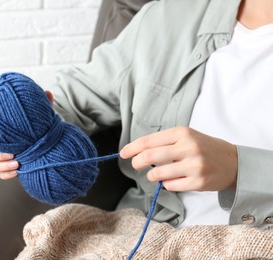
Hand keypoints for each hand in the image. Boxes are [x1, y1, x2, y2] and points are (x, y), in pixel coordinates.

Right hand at [0, 91, 52, 179]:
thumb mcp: (39, 114)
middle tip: (11, 153)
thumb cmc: (37, 125)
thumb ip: (42, 105)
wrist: (45, 141)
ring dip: (0, 166)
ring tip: (18, 163)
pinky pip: (0, 175)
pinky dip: (7, 174)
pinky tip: (19, 172)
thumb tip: (48, 92)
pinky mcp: (6, 168)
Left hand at [119, 126, 237, 191]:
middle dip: (136, 162)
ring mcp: (194, 165)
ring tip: (154, 174)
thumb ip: (164, 141)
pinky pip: (170, 186)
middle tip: (135, 165)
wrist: (233, 162)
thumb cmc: (204, 147)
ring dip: (151, 176)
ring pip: (158, 173)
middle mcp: (188, 147)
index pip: (149, 141)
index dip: (132, 148)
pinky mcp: (198, 182)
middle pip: (150, 156)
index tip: (123, 153)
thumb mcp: (186, 136)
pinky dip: (166, 185)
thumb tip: (137, 150)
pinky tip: (171, 181)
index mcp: (182, 133)